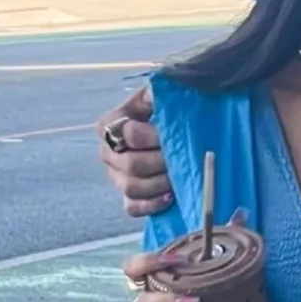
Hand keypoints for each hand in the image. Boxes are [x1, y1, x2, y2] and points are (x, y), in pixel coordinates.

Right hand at [99, 86, 172, 218]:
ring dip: (158, 183)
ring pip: (130, 186)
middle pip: (126, 162)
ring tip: (177, 176)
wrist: (192, 134)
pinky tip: (170, 196)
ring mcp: (119, 177)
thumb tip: (152, 99)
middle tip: (177, 158)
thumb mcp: (168, 95)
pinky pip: (132, 207)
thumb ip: (157, 94)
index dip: (136, 135)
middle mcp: (110, 152)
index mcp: (113, 124)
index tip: (161, 134)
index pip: (108, 129)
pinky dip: (151, 204)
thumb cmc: (176, 111)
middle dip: (157, 161)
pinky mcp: (132, 199)